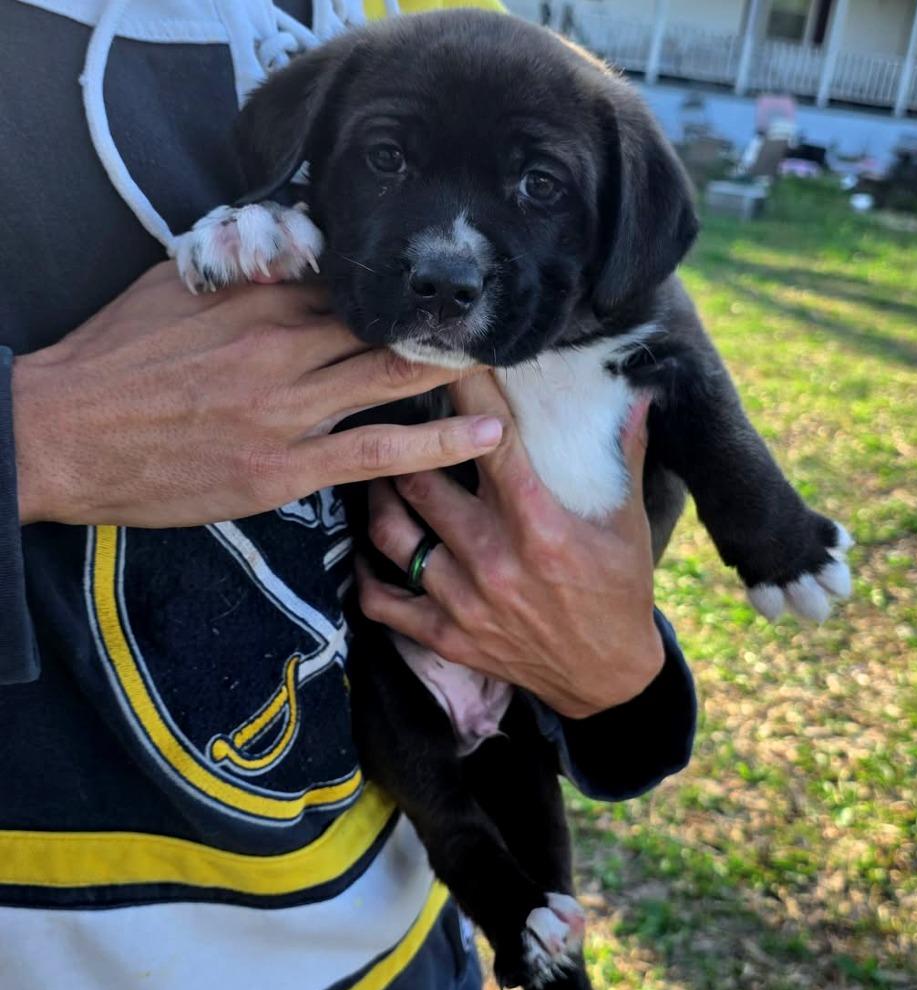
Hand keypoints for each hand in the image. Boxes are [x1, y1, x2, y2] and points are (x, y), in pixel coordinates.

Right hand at [12, 262, 501, 526]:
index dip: (397, 289)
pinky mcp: (288, 465)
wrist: (60, 434)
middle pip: (383, 326)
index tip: (436, 287)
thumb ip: (237, 268)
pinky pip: (379, 451)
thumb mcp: (170, 288)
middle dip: (440, 323)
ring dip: (455, 370)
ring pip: (392, 379)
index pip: (349, 282)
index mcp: (256, 298)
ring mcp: (289, 408)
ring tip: (506, 366)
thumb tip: (286, 246)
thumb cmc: (110, 362)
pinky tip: (486, 434)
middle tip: (492, 319)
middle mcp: (282, 345)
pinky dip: (438, 442)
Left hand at [358, 374, 664, 718]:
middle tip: (402, 418)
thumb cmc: (620, 593)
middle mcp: (494, 562)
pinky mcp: (447, 637)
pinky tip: (369, 547)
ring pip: (394, 534)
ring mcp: (464, 604)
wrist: (607, 678)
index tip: (452, 360)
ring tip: (383, 471)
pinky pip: (384, 602)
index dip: (469, 394)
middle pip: (423, 483)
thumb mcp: (628, 525)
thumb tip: (635, 395)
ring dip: (382, 495)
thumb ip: (624, 457)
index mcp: (540, 528)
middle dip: (410, 443)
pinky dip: (367, 574)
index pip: (493, 445)